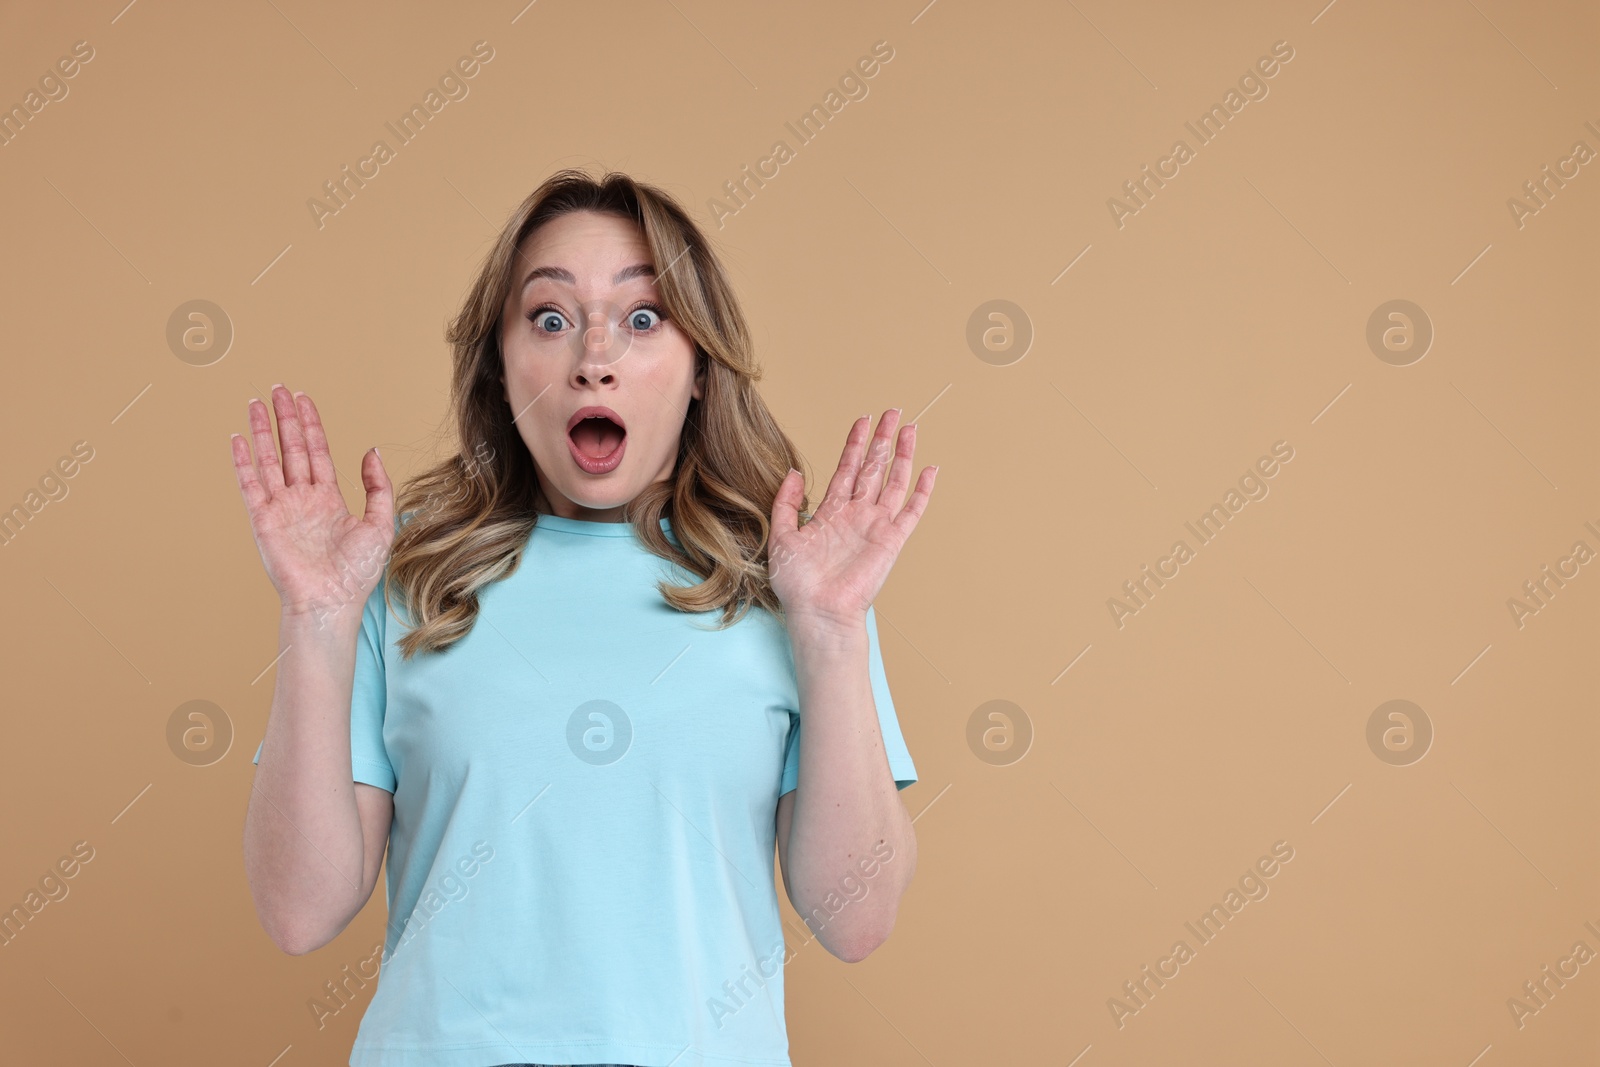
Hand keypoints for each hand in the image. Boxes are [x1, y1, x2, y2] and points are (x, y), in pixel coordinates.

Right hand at [230, 385, 394, 626]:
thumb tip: (371, 452)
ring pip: (270, 459)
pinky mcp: (264, 520)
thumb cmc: (356, 573)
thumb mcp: (380, 524)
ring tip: (256, 402)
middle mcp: (303, 499)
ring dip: (262, 431)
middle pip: (292, 448)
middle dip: (286, 418)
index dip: (312, 425)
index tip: (304, 400)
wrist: (331, 601)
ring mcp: (282, 508)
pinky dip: (243, 461)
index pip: (318, 452)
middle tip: (279, 389)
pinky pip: (250, 484)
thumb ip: (378, 487)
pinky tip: (238, 439)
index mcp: (329, 500)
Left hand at [767, 408, 936, 626]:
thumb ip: (787, 502)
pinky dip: (922, 490)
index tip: (862, 419)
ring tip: (909, 428)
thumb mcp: (782, 536)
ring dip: (902, 454)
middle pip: (873, 467)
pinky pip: (911, 511)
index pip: (847, 468)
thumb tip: (794, 472)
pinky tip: (931, 469)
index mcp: (832, 512)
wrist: (818, 611)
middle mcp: (856, 515)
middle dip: (882, 439)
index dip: (854, 443)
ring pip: (893, 481)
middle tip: (892, 411)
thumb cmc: (798, 583)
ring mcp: (876, 526)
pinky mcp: (891, 540)